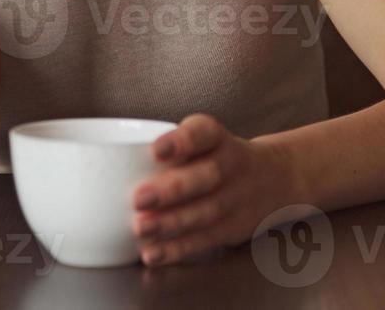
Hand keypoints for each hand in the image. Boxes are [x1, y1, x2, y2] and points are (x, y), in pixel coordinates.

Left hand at [130, 114, 304, 266]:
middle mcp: (231, 165)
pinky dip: (178, 249)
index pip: (204, 133)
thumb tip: (110, 162)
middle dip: (172, 189)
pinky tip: (153, 252)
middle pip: (206, 177)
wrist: (274, 178)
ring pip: (205, 211)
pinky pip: (205, 239)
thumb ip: (169, 147)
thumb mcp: (204, 139)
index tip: (156, 149)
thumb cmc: (218, 156)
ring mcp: (236, 199)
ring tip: (141, 227)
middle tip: (139, 198)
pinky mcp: (233, 228)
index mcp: (218, 138)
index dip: (181, 141)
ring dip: (171, 223)